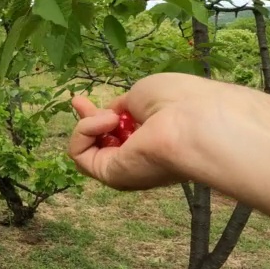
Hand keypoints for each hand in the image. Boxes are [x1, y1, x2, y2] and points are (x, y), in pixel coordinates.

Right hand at [68, 73, 228, 190]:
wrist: (193, 124)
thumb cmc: (178, 101)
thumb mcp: (144, 93)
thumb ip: (124, 106)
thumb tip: (111, 115)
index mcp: (155, 136)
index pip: (121, 130)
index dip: (100, 115)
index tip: (81, 100)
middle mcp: (141, 156)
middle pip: (102, 143)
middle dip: (86, 122)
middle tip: (76, 100)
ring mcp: (125, 168)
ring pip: (88, 149)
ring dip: (88, 125)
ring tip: (109, 116)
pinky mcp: (112, 176)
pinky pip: (81, 154)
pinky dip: (84, 132)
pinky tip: (107, 121)